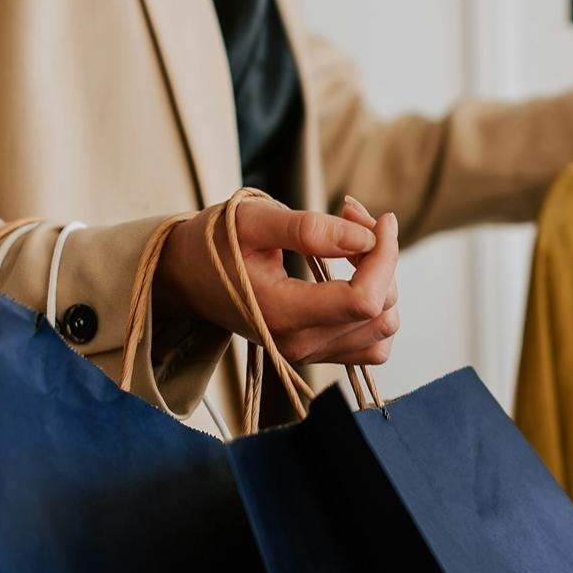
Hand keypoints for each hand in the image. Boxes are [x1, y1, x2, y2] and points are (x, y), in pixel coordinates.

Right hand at [155, 195, 399, 365]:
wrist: (188, 277)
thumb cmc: (215, 244)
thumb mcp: (252, 221)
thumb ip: (308, 229)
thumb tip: (365, 236)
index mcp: (281, 313)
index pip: (362, 300)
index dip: (384, 256)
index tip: (380, 219)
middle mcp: (299, 345)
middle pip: (380, 312)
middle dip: (382, 258)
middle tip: (352, 217)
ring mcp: (310, 356)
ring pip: (383, 328)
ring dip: (383, 281)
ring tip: (353, 243)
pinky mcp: (318, 355)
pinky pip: (372, 343)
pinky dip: (377, 308)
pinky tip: (356, 275)